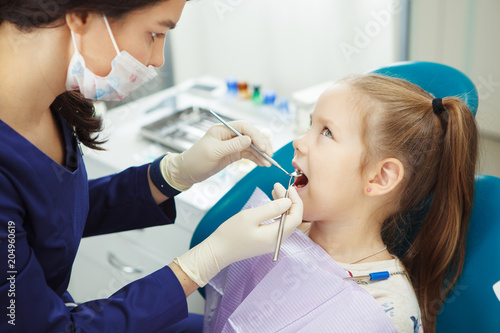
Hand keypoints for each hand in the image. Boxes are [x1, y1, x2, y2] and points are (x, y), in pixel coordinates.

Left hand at [160, 121, 272, 190]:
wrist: (187, 171)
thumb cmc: (196, 159)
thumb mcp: (214, 152)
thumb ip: (232, 145)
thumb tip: (249, 140)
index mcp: (223, 129)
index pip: (244, 127)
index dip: (256, 135)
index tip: (263, 146)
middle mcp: (230, 135)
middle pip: (251, 135)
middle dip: (262, 144)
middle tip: (270, 154)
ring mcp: (233, 145)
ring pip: (252, 146)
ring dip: (262, 153)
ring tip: (269, 162)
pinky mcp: (234, 154)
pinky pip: (249, 154)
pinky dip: (257, 158)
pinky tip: (263, 164)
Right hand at [173, 183, 302, 286]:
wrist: (218, 251)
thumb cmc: (231, 233)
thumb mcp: (250, 216)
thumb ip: (271, 208)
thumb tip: (288, 201)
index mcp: (275, 236)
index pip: (296, 217)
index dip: (295, 201)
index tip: (289, 187)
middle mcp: (277, 241)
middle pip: (293, 220)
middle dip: (289, 201)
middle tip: (278, 186)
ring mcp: (272, 243)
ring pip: (286, 222)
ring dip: (284, 206)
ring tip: (275, 191)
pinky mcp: (266, 242)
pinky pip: (279, 226)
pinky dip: (278, 213)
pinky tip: (272, 204)